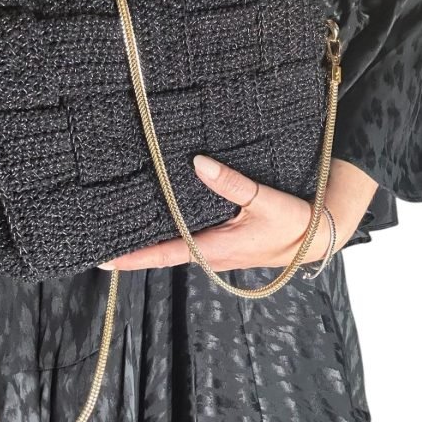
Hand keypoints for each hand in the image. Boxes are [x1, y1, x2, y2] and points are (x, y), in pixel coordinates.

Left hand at [97, 155, 378, 271]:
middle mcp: (210, 256)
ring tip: (122, 223)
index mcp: (215, 250)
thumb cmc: (295, 222)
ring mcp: (216, 252)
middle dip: (134, 247)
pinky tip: (160, 214)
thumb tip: (198, 163)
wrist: (320, 236)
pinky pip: (190, 240)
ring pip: (176, 246)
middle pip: (163, 253)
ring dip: (151, 238)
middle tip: (101, 233)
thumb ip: (232, 183)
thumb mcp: (266, 200)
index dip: (133, 257)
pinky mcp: (224, 244)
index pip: (164, 255)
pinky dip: (171, 231)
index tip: (103, 258)